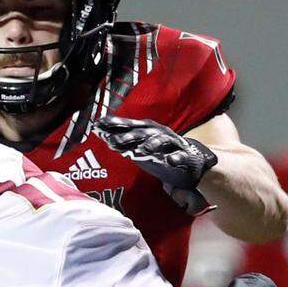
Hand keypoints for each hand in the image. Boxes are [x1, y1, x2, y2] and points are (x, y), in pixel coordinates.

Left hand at [95, 116, 217, 214]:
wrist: (189, 163)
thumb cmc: (161, 153)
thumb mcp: (140, 149)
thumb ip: (126, 144)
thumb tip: (105, 138)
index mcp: (147, 130)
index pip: (129, 125)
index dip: (114, 124)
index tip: (98, 125)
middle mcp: (159, 133)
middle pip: (142, 132)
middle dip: (128, 135)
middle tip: (111, 141)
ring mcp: (174, 143)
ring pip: (162, 140)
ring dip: (152, 143)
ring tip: (142, 150)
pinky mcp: (186, 155)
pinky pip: (181, 156)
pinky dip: (176, 157)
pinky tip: (170, 161)